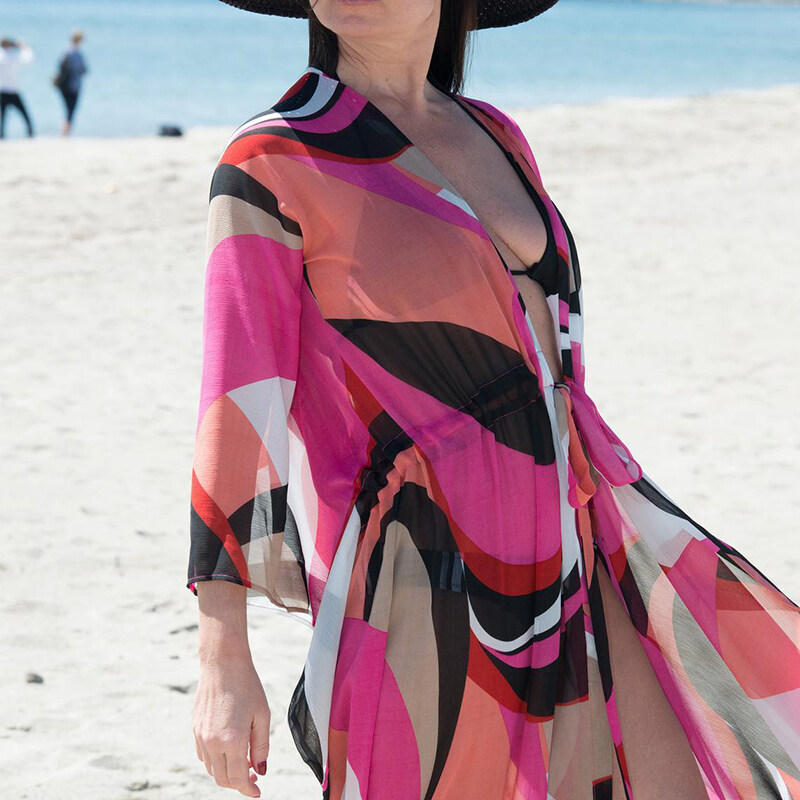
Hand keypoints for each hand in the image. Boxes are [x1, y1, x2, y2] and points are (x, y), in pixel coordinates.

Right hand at [193, 654, 269, 796]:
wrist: (223, 664)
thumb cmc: (247, 686)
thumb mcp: (262, 716)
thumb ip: (261, 746)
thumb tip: (260, 770)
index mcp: (232, 740)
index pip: (238, 778)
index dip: (248, 790)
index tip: (257, 792)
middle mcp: (213, 742)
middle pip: (223, 779)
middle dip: (238, 783)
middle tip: (253, 777)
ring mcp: (201, 736)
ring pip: (212, 769)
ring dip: (226, 773)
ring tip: (244, 762)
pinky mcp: (195, 729)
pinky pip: (204, 756)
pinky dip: (216, 761)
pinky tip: (229, 750)